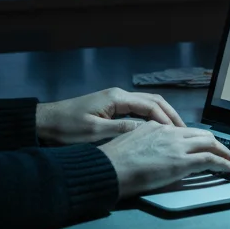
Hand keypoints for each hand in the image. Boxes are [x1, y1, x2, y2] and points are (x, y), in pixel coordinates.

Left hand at [35, 87, 184, 144]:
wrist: (45, 123)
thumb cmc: (67, 128)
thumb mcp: (94, 131)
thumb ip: (122, 128)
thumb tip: (148, 130)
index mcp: (117, 98)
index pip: (150, 105)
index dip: (166, 119)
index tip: (178, 133)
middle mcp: (119, 95)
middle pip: (153, 101)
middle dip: (170, 115)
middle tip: (184, 131)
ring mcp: (116, 100)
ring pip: (147, 104)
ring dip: (162, 116)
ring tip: (175, 131)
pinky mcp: (111, 107)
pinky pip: (138, 109)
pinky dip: (151, 118)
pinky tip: (157, 130)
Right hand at [97, 122, 229, 197]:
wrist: (108, 170)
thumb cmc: (111, 162)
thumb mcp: (129, 143)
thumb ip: (145, 143)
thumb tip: (154, 152)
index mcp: (155, 126)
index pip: (184, 130)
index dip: (198, 139)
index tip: (204, 147)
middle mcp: (169, 132)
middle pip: (202, 134)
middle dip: (216, 144)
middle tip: (223, 153)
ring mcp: (177, 146)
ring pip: (211, 143)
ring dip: (224, 153)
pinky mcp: (182, 161)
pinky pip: (211, 159)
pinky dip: (224, 163)